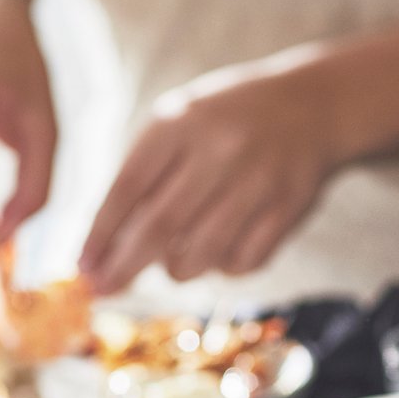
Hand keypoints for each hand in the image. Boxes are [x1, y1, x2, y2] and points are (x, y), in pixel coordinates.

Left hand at [79, 57, 338, 292]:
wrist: (315, 106)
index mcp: (182, 123)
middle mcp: (219, 150)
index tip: (83, 266)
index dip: (100, 233)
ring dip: (175, 270)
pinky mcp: (288, 210)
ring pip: (201, 253)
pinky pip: (242, 262)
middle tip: (102, 291)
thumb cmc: (228, 122)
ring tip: (171, 264)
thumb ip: (145, 172)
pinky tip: (219, 253)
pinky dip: (222, 268)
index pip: (128, 188)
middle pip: (160, 227)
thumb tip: (105, 243)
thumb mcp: (182, 123)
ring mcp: (258, 182)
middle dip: (125, 266)